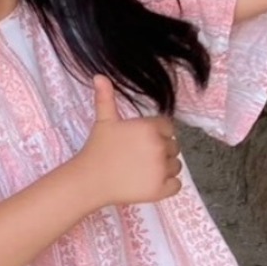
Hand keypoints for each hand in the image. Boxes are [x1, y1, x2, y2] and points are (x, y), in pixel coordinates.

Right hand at [75, 76, 181, 206]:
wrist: (90, 179)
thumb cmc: (97, 149)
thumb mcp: (104, 121)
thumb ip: (106, 97)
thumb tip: (99, 76)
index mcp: (150, 128)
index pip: (168, 128)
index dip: (157, 134)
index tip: (142, 142)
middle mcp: (159, 147)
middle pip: (174, 147)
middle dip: (161, 151)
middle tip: (139, 157)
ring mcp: (161, 169)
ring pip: (176, 166)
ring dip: (165, 168)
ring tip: (144, 169)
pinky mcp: (160, 189)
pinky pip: (177, 185)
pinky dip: (167, 185)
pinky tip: (150, 181)